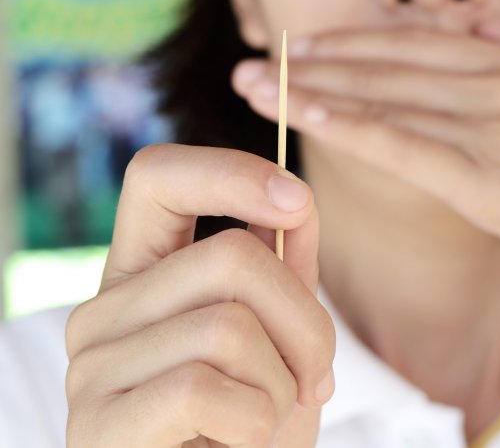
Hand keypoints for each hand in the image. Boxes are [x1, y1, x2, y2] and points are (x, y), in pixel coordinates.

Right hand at [65, 144, 334, 447]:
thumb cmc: (249, 424)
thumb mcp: (281, 340)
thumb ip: (284, 273)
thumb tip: (295, 202)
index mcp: (143, 277)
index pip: (157, 177)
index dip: (231, 171)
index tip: (296, 200)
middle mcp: (104, 310)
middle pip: (232, 255)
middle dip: (306, 322)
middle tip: (314, 379)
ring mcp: (92, 366)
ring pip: (229, 325)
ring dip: (281, 384)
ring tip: (264, 419)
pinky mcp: (98, 425)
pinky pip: (204, 387)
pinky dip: (254, 423)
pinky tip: (238, 444)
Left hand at [233, 19, 499, 292]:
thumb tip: (496, 23)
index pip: (420, 43)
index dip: (358, 41)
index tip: (313, 45)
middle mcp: (497, 80)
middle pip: (388, 62)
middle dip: (318, 59)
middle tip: (262, 60)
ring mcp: (489, 126)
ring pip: (384, 97)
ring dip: (315, 88)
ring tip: (259, 85)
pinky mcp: (485, 178)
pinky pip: (401, 144)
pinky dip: (350, 127)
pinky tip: (307, 117)